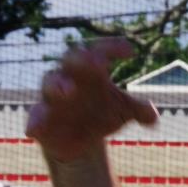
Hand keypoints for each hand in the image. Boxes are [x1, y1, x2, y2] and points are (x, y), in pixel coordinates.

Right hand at [25, 37, 158, 161]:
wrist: (80, 138)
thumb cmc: (102, 114)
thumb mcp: (123, 112)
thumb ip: (138, 110)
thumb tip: (153, 116)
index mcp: (91, 70)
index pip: (99, 50)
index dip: (112, 47)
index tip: (130, 51)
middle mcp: (69, 77)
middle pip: (70, 59)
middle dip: (82, 59)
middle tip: (96, 62)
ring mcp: (53, 97)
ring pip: (50, 83)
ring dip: (58, 85)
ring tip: (68, 91)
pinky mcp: (41, 117)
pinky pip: (35, 116)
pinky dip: (35, 121)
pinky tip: (34, 129)